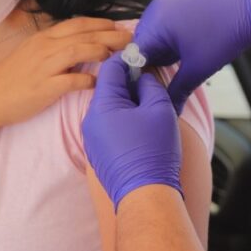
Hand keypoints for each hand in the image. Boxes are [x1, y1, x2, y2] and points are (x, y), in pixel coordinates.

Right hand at [0, 17, 131, 131]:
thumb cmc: (12, 79)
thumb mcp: (33, 54)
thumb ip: (56, 48)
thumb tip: (81, 45)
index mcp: (44, 38)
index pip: (78, 24)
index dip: (102, 24)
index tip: (119, 28)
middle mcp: (45, 47)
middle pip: (84, 34)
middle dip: (111, 35)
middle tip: (131, 39)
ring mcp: (44, 66)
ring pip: (79, 50)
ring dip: (102, 52)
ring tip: (120, 56)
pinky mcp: (44, 87)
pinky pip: (72, 80)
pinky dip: (88, 80)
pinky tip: (99, 83)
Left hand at [82, 53, 181, 209]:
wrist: (145, 195)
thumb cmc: (153, 153)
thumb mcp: (159, 108)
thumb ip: (150, 85)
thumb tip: (144, 77)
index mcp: (103, 105)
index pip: (110, 68)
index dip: (128, 58)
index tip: (142, 55)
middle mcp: (91, 120)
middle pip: (108, 88)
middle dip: (129, 81)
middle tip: (150, 80)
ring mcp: (92, 138)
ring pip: (109, 107)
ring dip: (127, 101)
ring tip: (148, 104)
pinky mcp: (98, 152)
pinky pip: (108, 125)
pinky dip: (123, 119)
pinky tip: (141, 126)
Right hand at [133, 0, 250, 112]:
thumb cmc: (225, 37)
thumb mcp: (198, 69)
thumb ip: (177, 91)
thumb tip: (169, 111)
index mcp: (157, 23)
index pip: (135, 51)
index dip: (142, 70)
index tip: (150, 82)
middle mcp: (158, 4)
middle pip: (144, 37)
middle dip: (155, 54)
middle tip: (172, 66)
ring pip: (155, 24)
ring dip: (164, 40)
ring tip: (185, 49)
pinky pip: (166, 10)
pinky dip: (172, 24)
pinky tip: (190, 34)